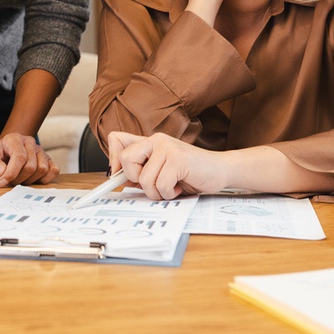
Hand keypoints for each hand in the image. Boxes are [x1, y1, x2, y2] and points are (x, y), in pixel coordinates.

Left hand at [0, 133, 59, 186]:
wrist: (4, 154)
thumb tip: (2, 171)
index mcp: (14, 138)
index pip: (19, 157)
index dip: (11, 173)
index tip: (1, 183)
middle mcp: (29, 142)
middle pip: (30, 166)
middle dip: (18, 179)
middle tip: (9, 182)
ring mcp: (40, 150)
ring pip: (42, 169)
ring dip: (30, 180)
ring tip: (19, 179)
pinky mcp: (48, 159)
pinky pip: (53, 170)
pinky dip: (44, 179)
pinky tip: (32, 180)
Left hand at [108, 131, 226, 199]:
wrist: (220, 170)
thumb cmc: (191, 173)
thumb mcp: (161, 170)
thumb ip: (142, 170)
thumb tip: (117, 177)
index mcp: (150, 141)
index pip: (116, 139)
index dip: (113, 160)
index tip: (120, 176)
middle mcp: (156, 140)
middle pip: (126, 160)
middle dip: (136, 180)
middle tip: (153, 184)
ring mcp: (167, 148)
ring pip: (144, 178)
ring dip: (157, 192)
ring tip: (171, 187)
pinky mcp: (178, 159)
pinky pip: (161, 184)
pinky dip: (169, 194)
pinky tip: (179, 188)